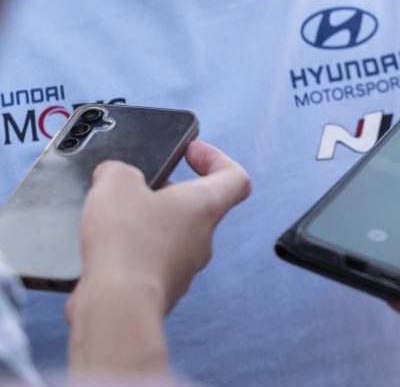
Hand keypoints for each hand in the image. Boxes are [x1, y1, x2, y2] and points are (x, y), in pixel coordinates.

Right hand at [68, 140, 250, 320]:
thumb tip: (113, 176)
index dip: (217, 159)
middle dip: (166, 192)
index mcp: (204, 206)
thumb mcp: (117, 183)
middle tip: (137, 186)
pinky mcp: (158, 291)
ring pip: (171, 236)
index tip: (192, 152)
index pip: (235, 178)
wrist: (116, 309)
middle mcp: (201, 239)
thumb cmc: (128, 245)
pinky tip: (102, 249)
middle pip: (195, 206)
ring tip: (112, 216)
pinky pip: (149, 263)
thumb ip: (119, 170)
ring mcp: (182, 269)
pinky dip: (129, 253)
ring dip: (145, 223)